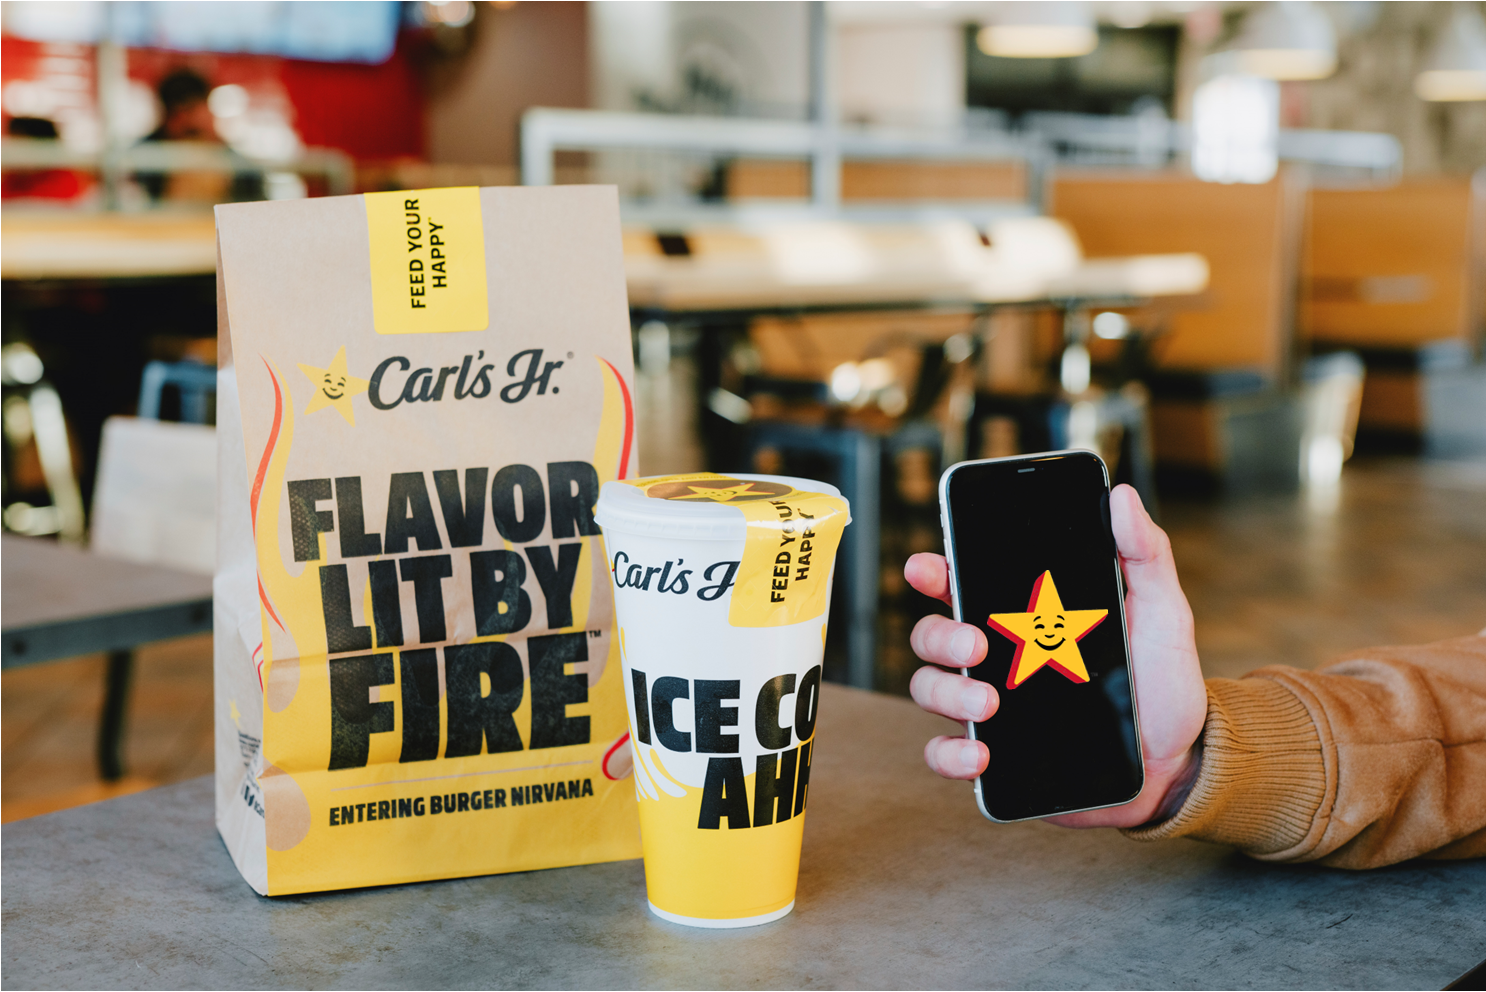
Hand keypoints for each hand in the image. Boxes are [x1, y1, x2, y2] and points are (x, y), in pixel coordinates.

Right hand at [906, 483, 1205, 827]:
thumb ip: (1143, 554)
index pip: (961, 582)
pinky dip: (949, 755)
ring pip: (930, 689)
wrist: (1180, 759)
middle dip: (940, 634)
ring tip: (989, 704)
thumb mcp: (1162, 611)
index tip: (926, 567)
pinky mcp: (997, 758)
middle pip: (932, 634)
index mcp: (1024, 614)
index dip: (932, 571)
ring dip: (948, 692)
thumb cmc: (1163, 679)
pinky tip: (979, 755)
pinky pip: (945, 754)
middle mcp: (996, 657)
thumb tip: (1123, 496)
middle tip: (979, 643)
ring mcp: (990, 707)